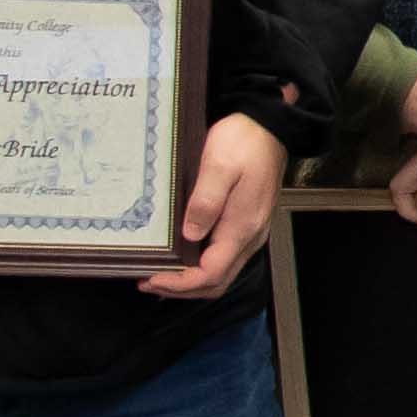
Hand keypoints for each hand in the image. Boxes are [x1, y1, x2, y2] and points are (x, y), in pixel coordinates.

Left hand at [145, 116, 285, 298]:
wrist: (269, 127)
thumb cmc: (244, 142)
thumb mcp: (219, 166)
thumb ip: (205, 202)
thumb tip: (190, 235)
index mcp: (242, 227)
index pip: (211, 273)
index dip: (180, 284)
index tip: (151, 279)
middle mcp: (249, 236)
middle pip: (217, 282)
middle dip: (181, 289)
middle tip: (147, 281)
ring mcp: (250, 232)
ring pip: (221, 273)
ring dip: (190, 281)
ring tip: (159, 273)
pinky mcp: (245, 224)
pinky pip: (223, 258)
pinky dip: (199, 267)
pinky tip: (180, 257)